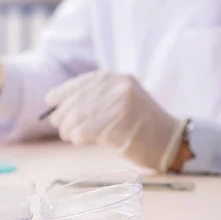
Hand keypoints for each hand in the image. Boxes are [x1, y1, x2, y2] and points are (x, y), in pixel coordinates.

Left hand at [45, 71, 186, 171]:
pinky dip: (78, 135)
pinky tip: (77, 140)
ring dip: (68, 128)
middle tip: (58, 126)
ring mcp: (120, 105)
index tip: (50, 100)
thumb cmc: (140, 125)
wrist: (170, 141)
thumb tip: (58, 105)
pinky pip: (88, 130)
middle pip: (79, 100)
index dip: (63, 92)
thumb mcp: (121, 100)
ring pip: (80, 116)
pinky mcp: (120, 125)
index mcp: (117, 79)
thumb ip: (95, 98)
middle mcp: (119, 88)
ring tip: (68, 135)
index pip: (83, 82)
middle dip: (63, 114)